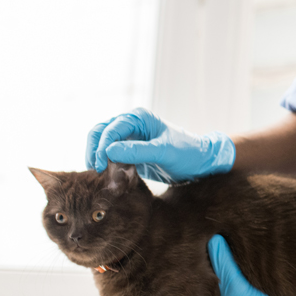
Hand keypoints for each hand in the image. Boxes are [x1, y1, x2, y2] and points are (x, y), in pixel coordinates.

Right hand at [85, 107, 235, 182]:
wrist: (200, 164)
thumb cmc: (187, 153)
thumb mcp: (164, 152)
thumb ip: (138, 151)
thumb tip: (109, 151)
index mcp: (139, 118)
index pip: (110, 128)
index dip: (102, 146)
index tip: (100, 165)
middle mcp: (131, 124)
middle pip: (99, 133)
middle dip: (95, 151)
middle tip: (95, 171)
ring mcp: (129, 138)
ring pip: (102, 144)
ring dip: (98, 158)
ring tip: (100, 176)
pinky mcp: (130, 151)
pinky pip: (110, 156)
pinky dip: (106, 165)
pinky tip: (107, 177)